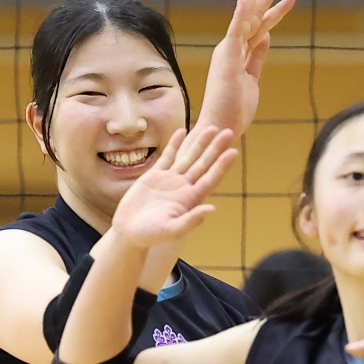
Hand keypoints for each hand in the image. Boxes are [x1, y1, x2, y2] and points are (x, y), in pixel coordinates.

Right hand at [109, 126, 238, 250]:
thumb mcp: (172, 230)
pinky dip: (175, 143)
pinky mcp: (155, 176)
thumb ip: (191, 220)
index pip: (210, 178)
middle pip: (203, 164)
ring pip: (188, 156)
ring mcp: (170, 180)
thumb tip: (211, 208)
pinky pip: (168, 156)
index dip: (222, 165)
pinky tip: (183, 131)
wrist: (129, 232)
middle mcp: (183, 187)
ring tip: (211, 128)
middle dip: (215, 148)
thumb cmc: (151, 235)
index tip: (233, 152)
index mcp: (190, 199)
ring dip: (200, 142)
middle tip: (228, 132)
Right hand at [194, 0, 297, 139]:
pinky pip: (236, 33)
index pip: (260, 25)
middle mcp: (233, 48)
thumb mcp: (252, 79)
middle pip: (255, 15)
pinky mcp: (227, 59)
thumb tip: (267, 36)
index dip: (273, 8)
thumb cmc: (233, 109)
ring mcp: (229, 52)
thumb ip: (257, 57)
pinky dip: (241, 15)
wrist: (219, 127)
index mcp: (240, 53)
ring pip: (249, 18)